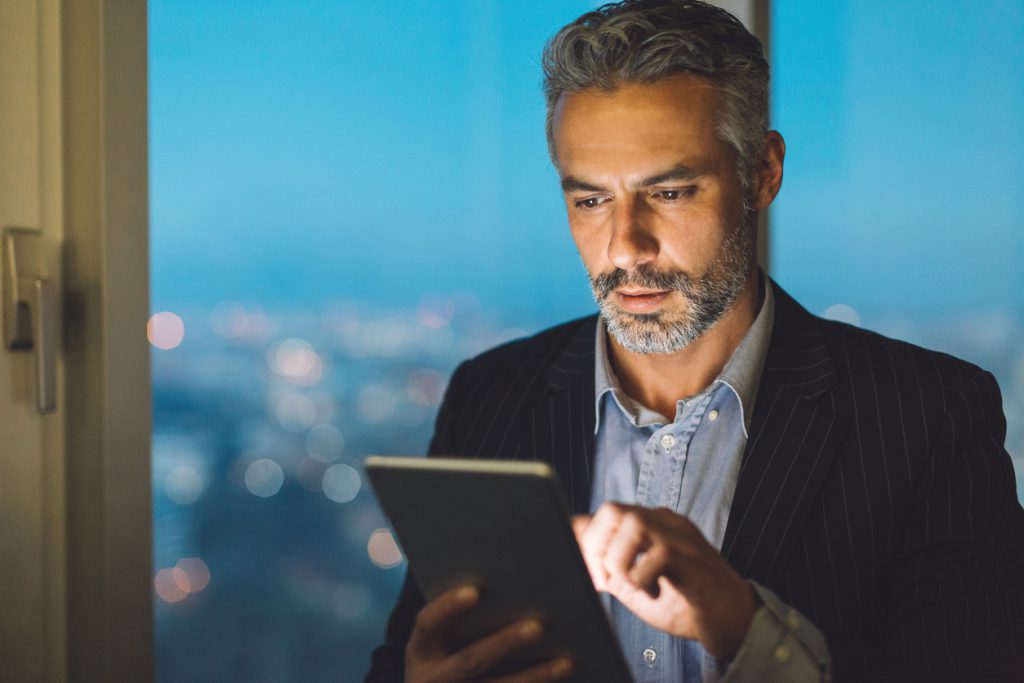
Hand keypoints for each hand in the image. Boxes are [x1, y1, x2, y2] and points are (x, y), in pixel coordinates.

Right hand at [405, 585, 573, 682]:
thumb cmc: (448, 645)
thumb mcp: (442, 634)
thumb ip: (463, 607)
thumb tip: (507, 569)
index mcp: (421, 648)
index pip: (428, 624)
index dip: (448, 607)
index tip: (474, 590)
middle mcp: (433, 677)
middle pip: (471, 660)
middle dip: (505, 644)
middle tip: (538, 626)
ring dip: (533, 676)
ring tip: (566, 661)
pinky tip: (562, 674)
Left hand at [573, 503, 757, 658]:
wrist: (734, 621)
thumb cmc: (684, 602)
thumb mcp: (636, 583)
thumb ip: (607, 563)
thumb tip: (573, 538)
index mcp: (653, 525)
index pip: (607, 512)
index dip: (588, 540)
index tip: (589, 572)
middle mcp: (667, 524)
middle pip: (615, 511)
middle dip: (597, 547)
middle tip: (603, 579)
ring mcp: (683, 540)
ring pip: (634, 525)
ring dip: (619, 560)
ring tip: (629, 585)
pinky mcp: (695, 563)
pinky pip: (659, 554)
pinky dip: (642, 577)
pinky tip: (651, 593)